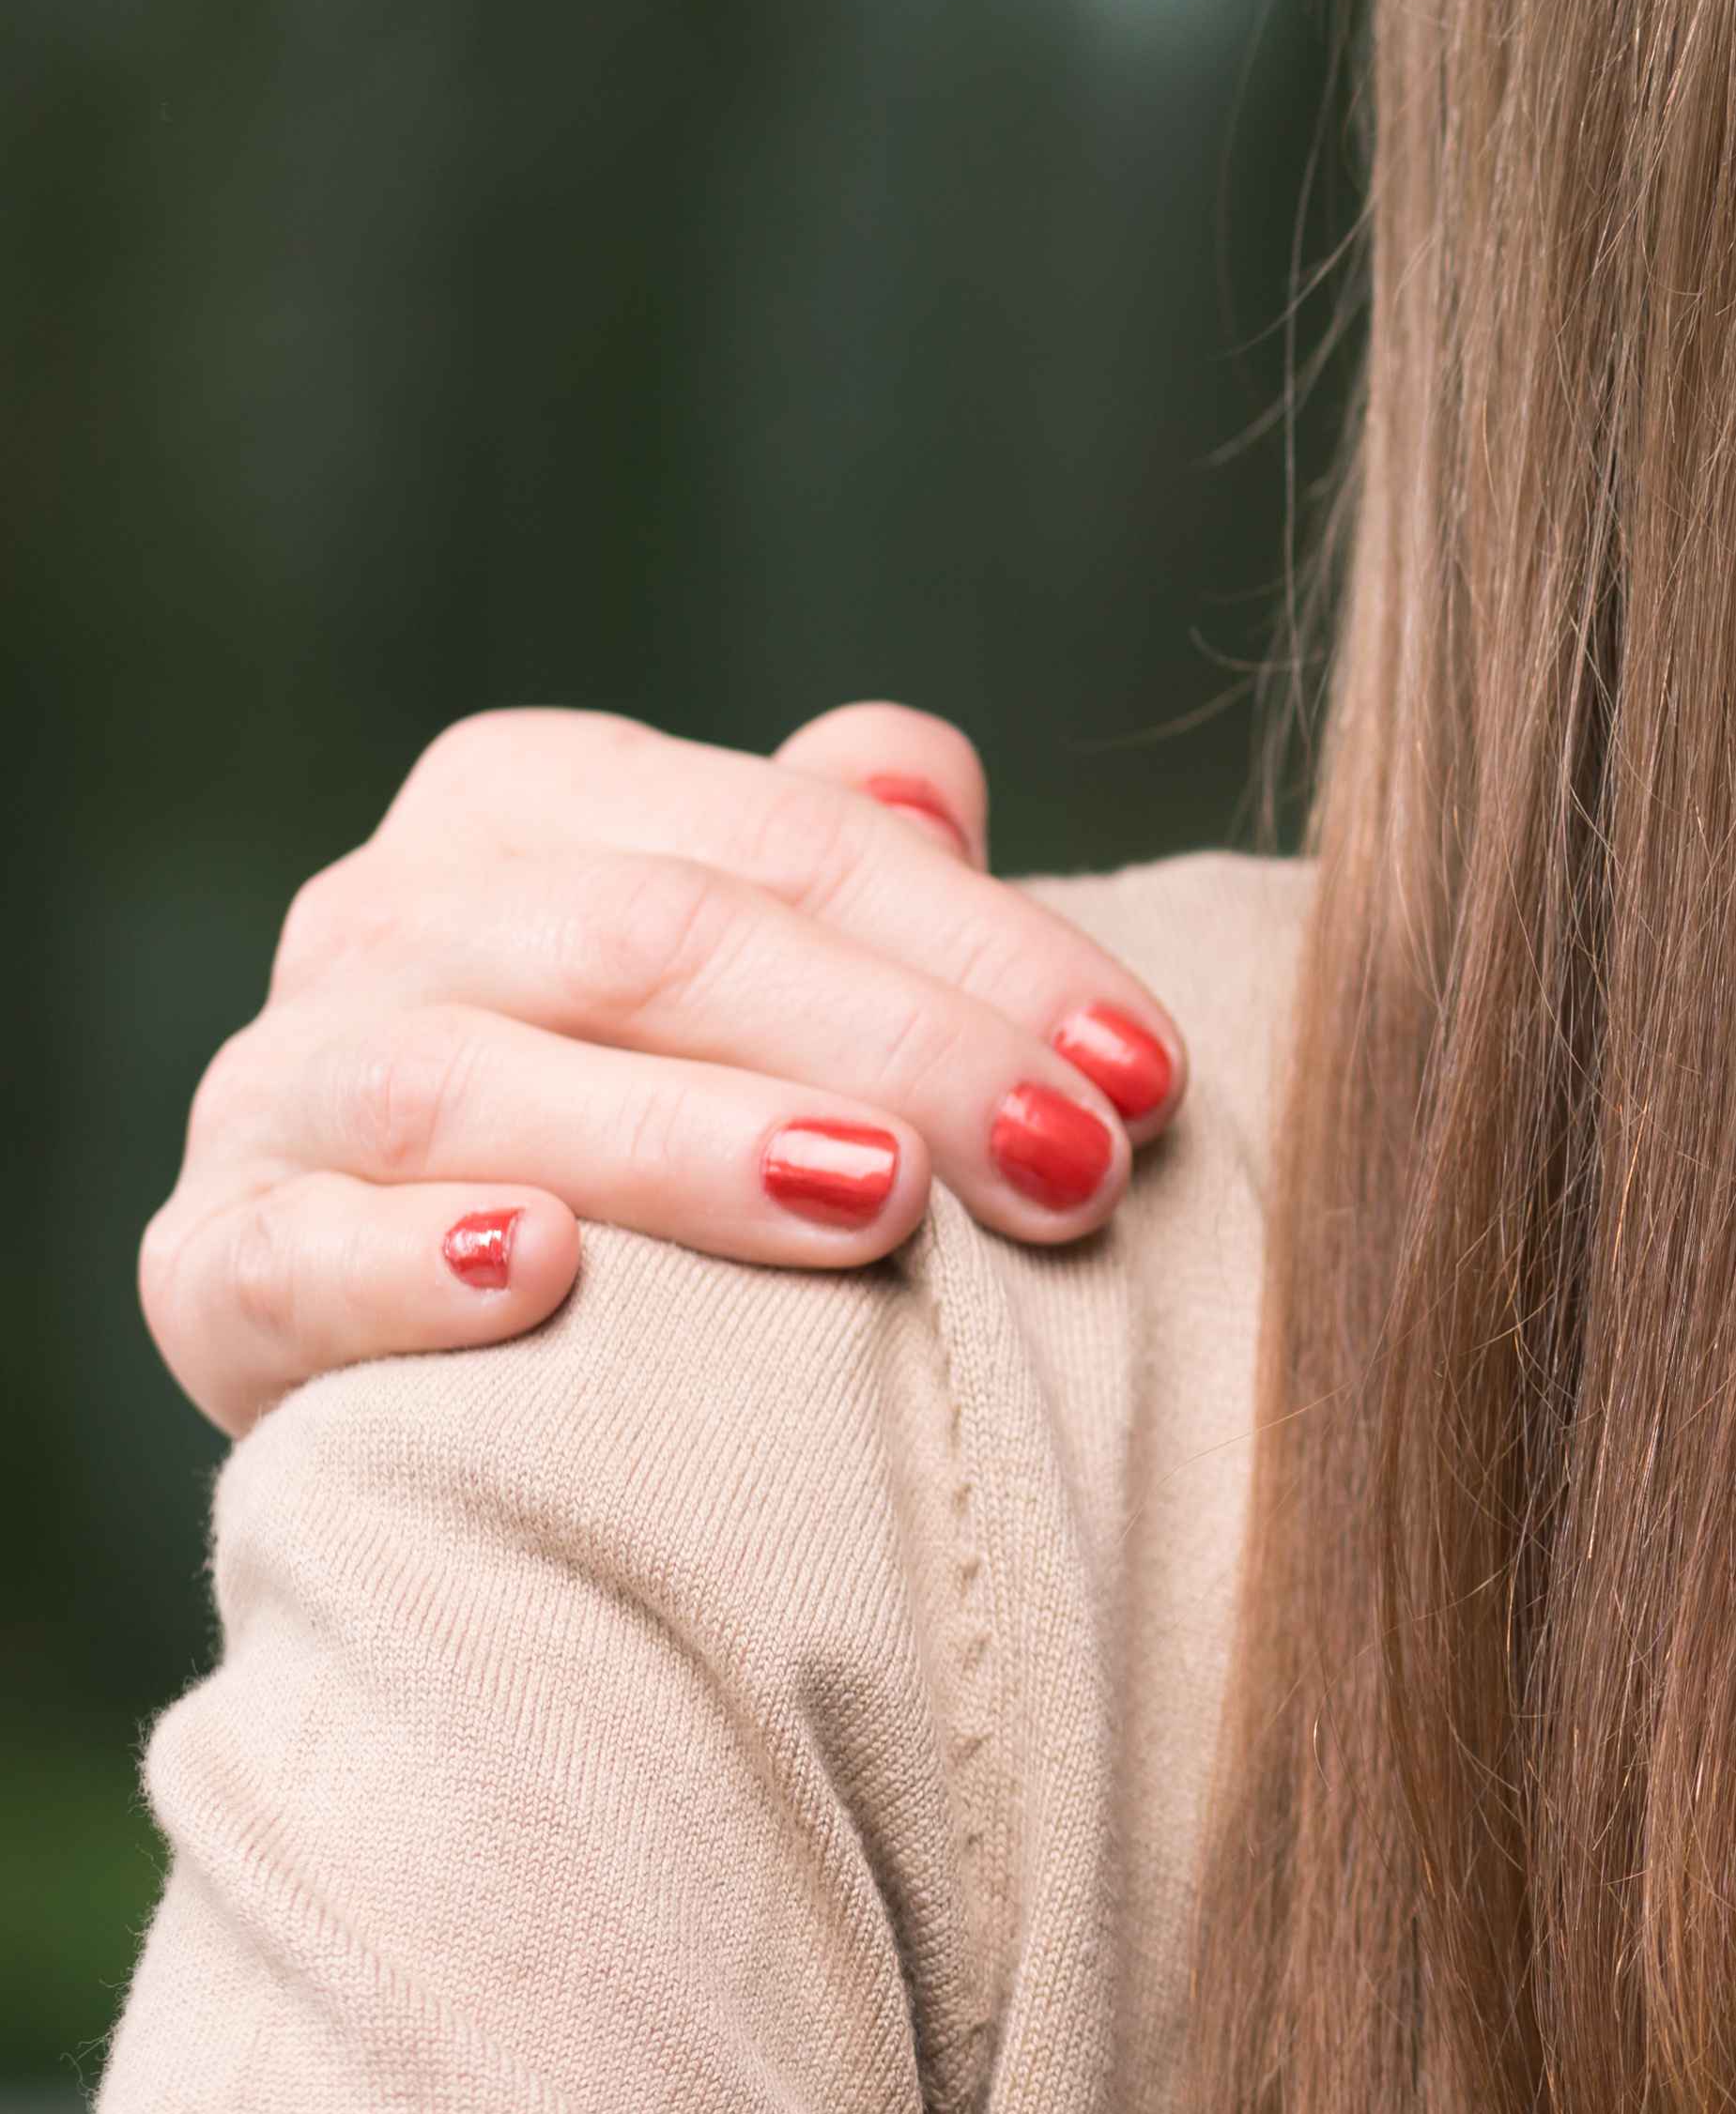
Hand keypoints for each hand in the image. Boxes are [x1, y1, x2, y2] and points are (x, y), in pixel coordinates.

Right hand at [142, 703, 1182, 1436]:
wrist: (460, 1335)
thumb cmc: (678, 1114)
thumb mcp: (775, 970)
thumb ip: (848, 863)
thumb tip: (915, 778)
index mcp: (529, 800)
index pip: (791, 842)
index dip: (985, 947)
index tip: (1147, 1071)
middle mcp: (385, 916)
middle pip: (655, 940)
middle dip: (895, 1048)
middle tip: (1070, 1163)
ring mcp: (277, 1086)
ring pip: (476, 1078)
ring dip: (688, 1140)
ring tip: (874, 1200)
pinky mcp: (209, 1266)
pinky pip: (293, 1252)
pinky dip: (413, 1261)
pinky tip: (543, 1279)